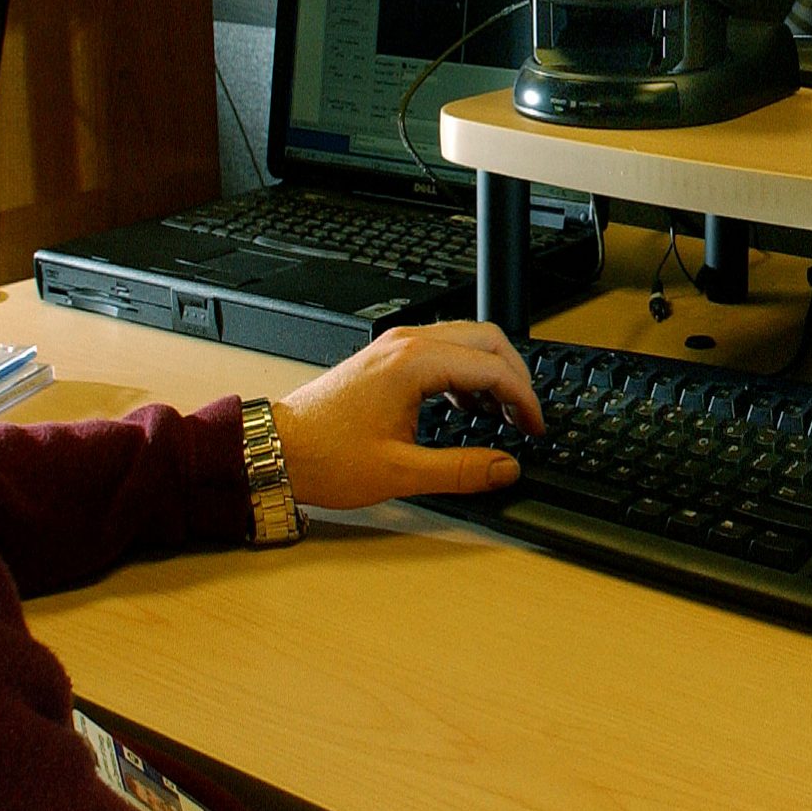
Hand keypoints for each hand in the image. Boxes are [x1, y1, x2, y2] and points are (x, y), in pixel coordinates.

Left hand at [268, 321, 544, 507]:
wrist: (275, 449)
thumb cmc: (325, 456)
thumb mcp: (400, 472)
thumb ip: (462, 470)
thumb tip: (505, 468)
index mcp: (414, 363)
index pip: (492, 368)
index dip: (524, 399)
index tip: (535, 428)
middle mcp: (407, 344)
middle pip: (486, 339)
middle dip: (516, 376)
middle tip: (528, 415)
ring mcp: (395, 346)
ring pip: (466, 339)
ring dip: (492, 370)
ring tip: (504, 413)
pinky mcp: (387, 356)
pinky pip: (444, 349)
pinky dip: (467, 371)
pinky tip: (469, 405)